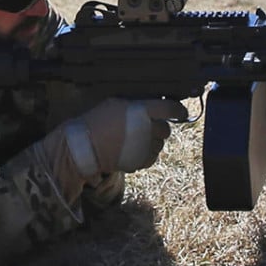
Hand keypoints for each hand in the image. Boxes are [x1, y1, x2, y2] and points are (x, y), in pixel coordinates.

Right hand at [37, 98, 186, 198]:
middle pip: (166, 128)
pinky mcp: (142, 162)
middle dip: (159, 127)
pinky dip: (146, 154)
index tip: (180, 112)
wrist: (85, 146)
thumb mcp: (116, 103)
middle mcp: (148, 129)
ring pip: (160, 144)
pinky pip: (152, 157)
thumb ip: (137, 104)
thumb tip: (151, 105)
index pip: (171, 109)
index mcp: (143, 111)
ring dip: (152, 141)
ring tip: (135, 140)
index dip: (178, 110)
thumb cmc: (96, 121)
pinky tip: (132, 150)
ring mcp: (146, 147)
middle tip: (145, 126)